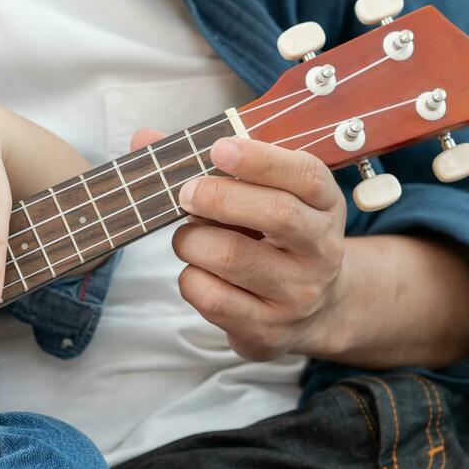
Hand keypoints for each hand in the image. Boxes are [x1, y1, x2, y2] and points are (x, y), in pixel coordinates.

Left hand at [134, 129, 348, 359]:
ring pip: (230, 255)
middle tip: (185, 192)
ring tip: (191, 237)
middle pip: (274, 213)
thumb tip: (143, 139)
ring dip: (192, 239)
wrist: (313, 311)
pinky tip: (200, 272)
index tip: (218, 148)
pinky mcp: (267, 329)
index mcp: (325, 206)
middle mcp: (321, 250)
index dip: (261, 159)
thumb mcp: (262, 197)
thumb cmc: (272, 239)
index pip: (306, 176)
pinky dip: (190, 277)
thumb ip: (210, 166)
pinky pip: (209, 296)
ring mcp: (297, 294)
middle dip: (217, 196)